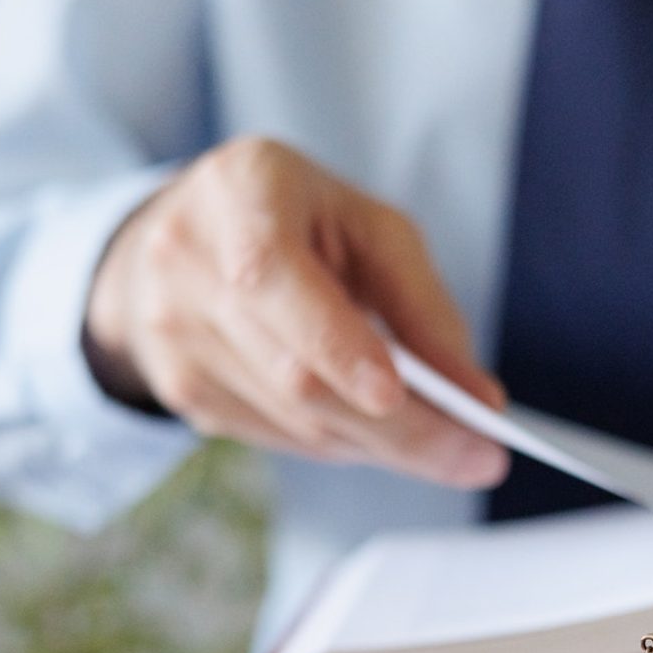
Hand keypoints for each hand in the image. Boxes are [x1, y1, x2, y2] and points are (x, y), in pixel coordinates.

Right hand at [83, 136, 509, 487]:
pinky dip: (345, 442)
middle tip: (478, 457)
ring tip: (448, 448)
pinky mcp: (181, 391)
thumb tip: (478, 399)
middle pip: (297, 375)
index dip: (334, 343)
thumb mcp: (369, 227)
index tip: (396, 394)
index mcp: (238, 194)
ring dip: (382, 443)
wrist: (185, 237)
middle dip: (401, 429)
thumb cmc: (297, 220)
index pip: (271, 276)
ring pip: (296, 421)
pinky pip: (282, 438)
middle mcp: (187, 265)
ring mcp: (174, 337)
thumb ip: (424, 306)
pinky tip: (379, 432)